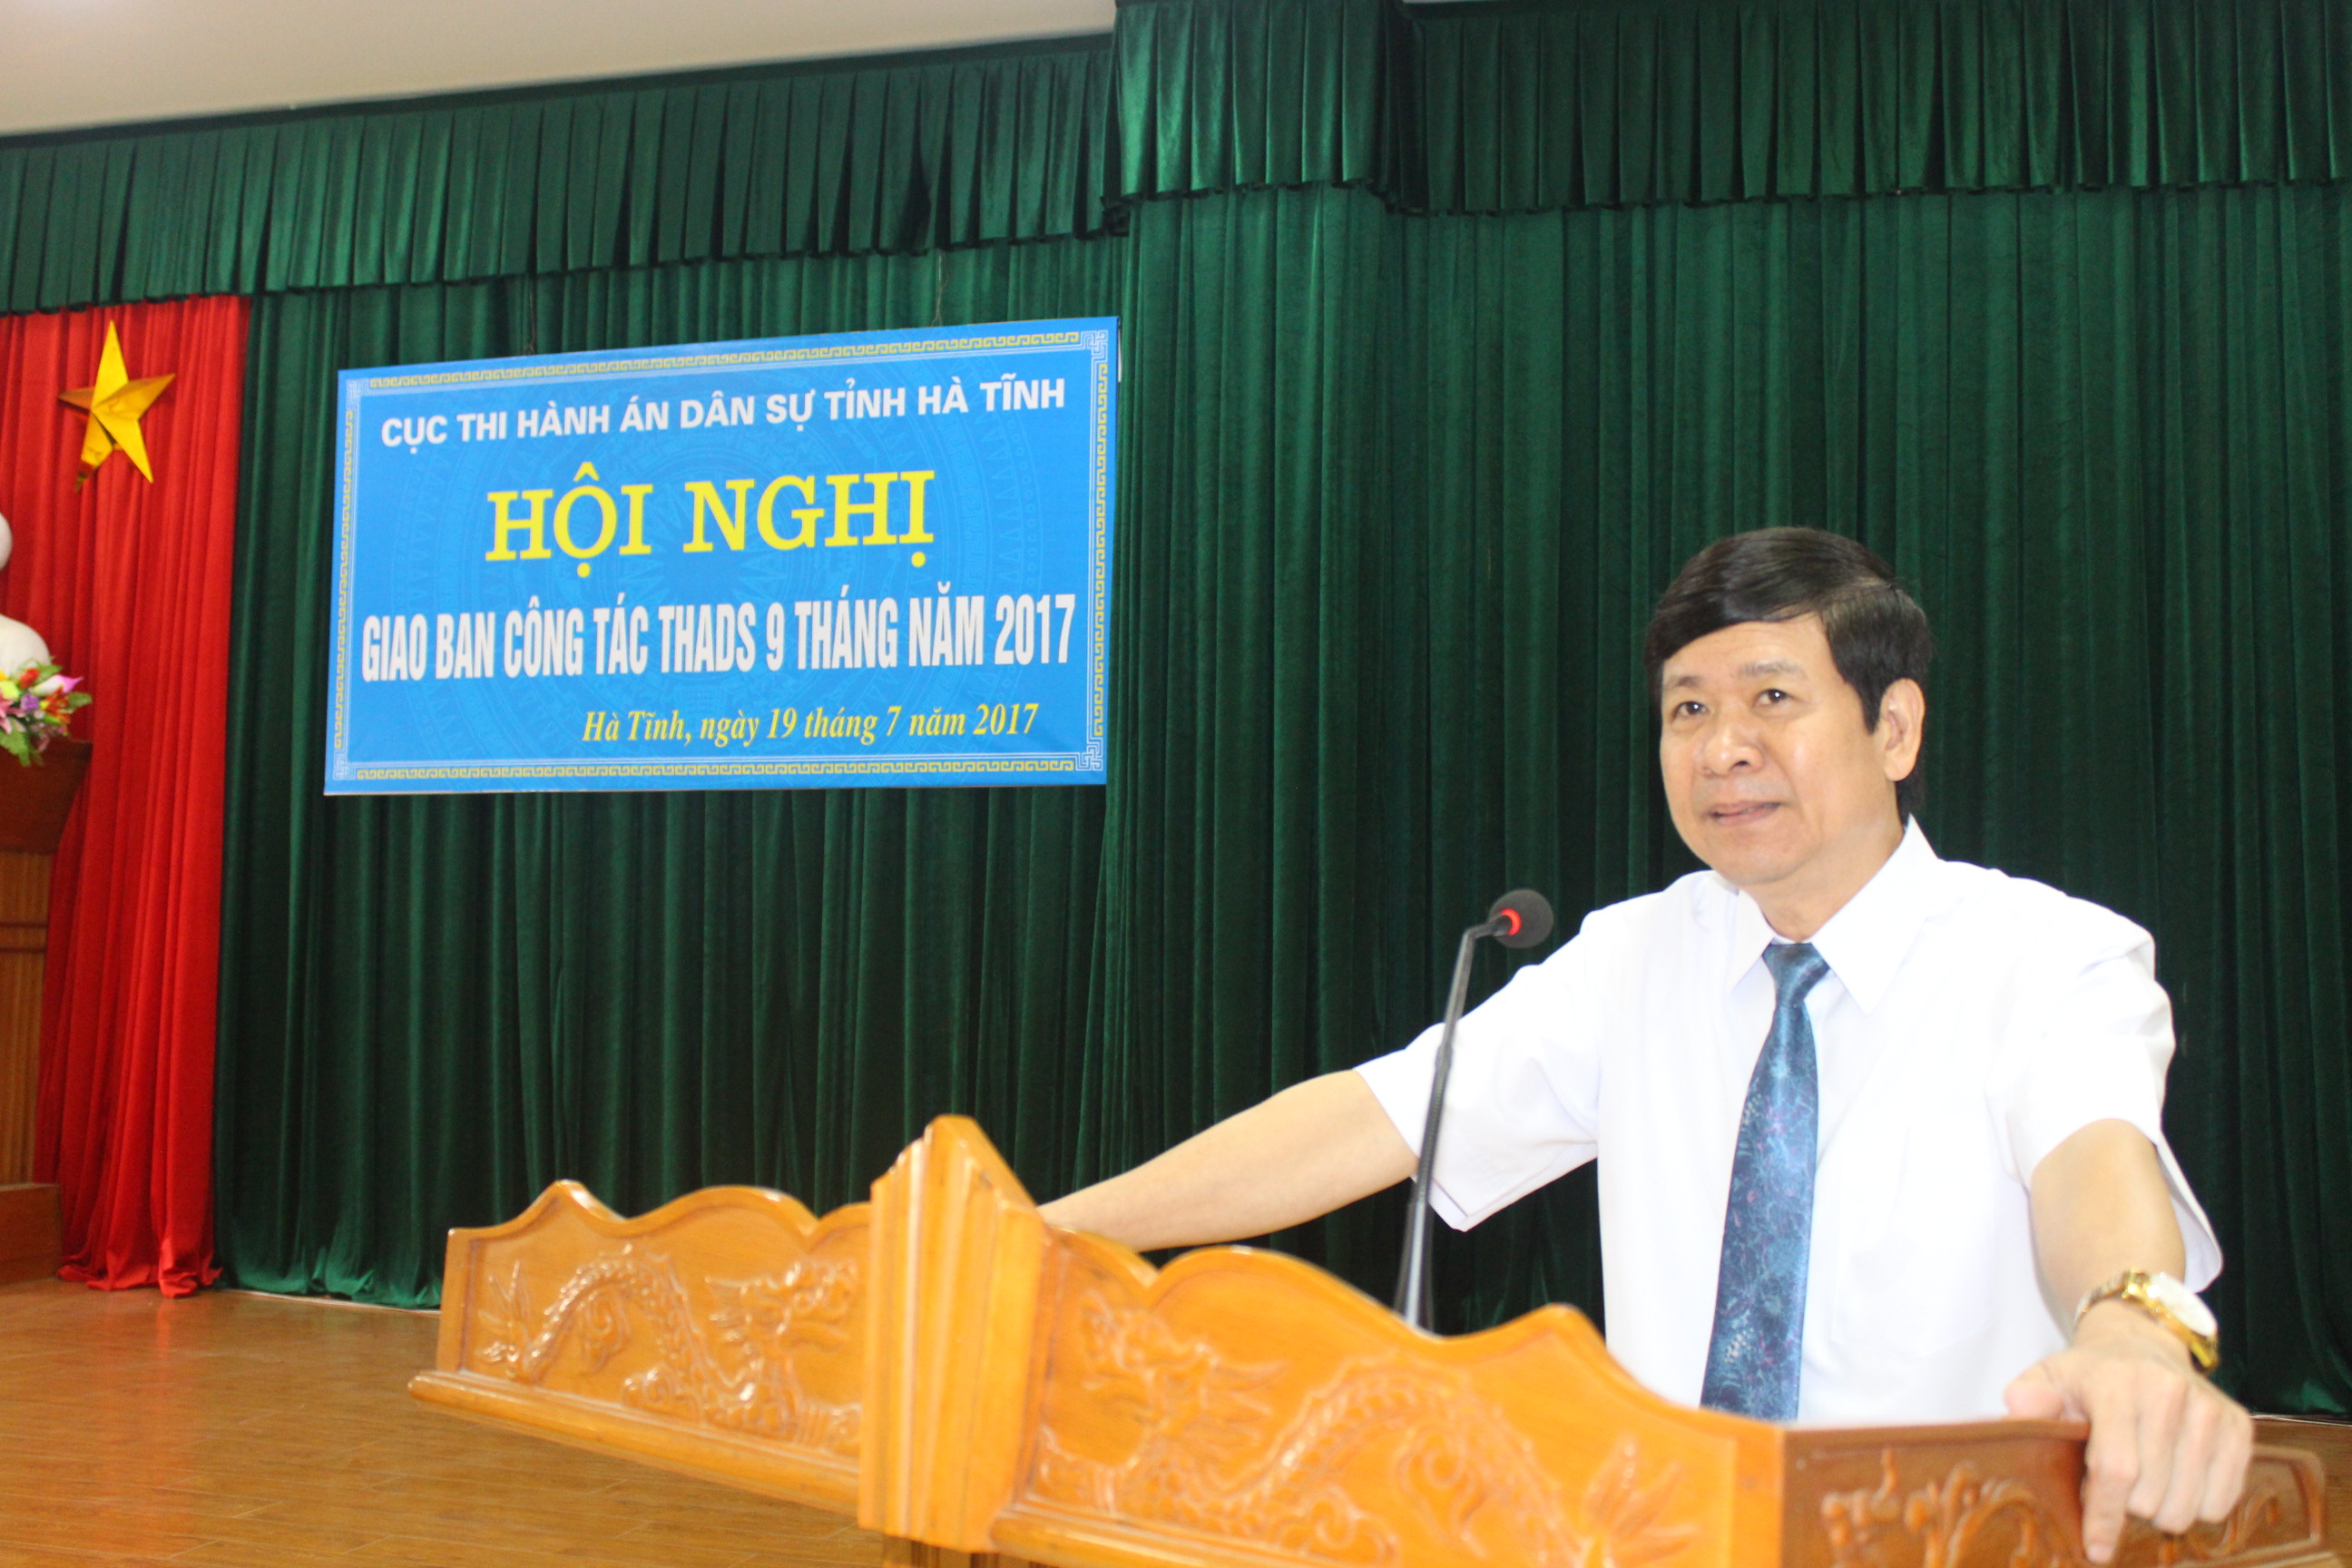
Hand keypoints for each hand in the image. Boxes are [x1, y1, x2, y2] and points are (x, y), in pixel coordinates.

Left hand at [2003, 1302, 2251, 1563]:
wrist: (2141, 1343)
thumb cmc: (2089, 1375)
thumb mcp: (2048, 1378)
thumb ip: (2029, 1398)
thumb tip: (2019, 1412)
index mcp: (2117, 1385)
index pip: (2116, 1469)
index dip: (2105, 1517)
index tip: (2096, 1550)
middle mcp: (2170, 1393)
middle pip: (2152, 1497)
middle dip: (2128, 1509)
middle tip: (2117, 1489)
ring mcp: (2209, 1410)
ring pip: (2189, 1506)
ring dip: (2162, 1511)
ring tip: (2145, 1484)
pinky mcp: (2238, 1426)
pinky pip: (2223, 1500)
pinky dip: (2197, 1506)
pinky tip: (2176, 1482)